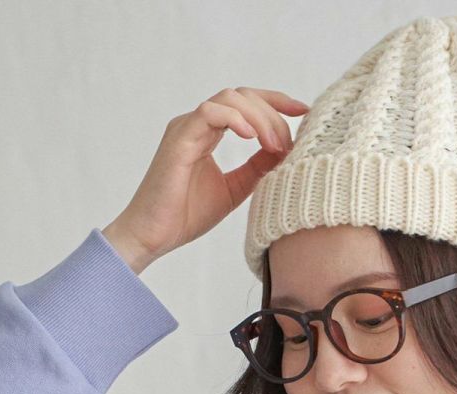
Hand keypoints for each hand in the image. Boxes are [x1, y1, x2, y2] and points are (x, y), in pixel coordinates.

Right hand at [102, 86, 309, 271]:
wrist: (153, 236)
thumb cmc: (185, 216)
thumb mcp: (235, 189)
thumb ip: (256, 168)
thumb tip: (284, 151)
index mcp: (209, 131)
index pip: (247, 103)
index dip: (276, 102)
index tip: (303, 111)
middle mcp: (197, 123)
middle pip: (243, 95)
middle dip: (273, 113)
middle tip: (289, 143)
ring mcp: (187, 127)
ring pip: (230, 98)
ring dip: (259, 118)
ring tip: (275, 145)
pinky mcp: (179, 138)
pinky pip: (209, 112)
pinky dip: (234, 119)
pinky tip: (252, 138)